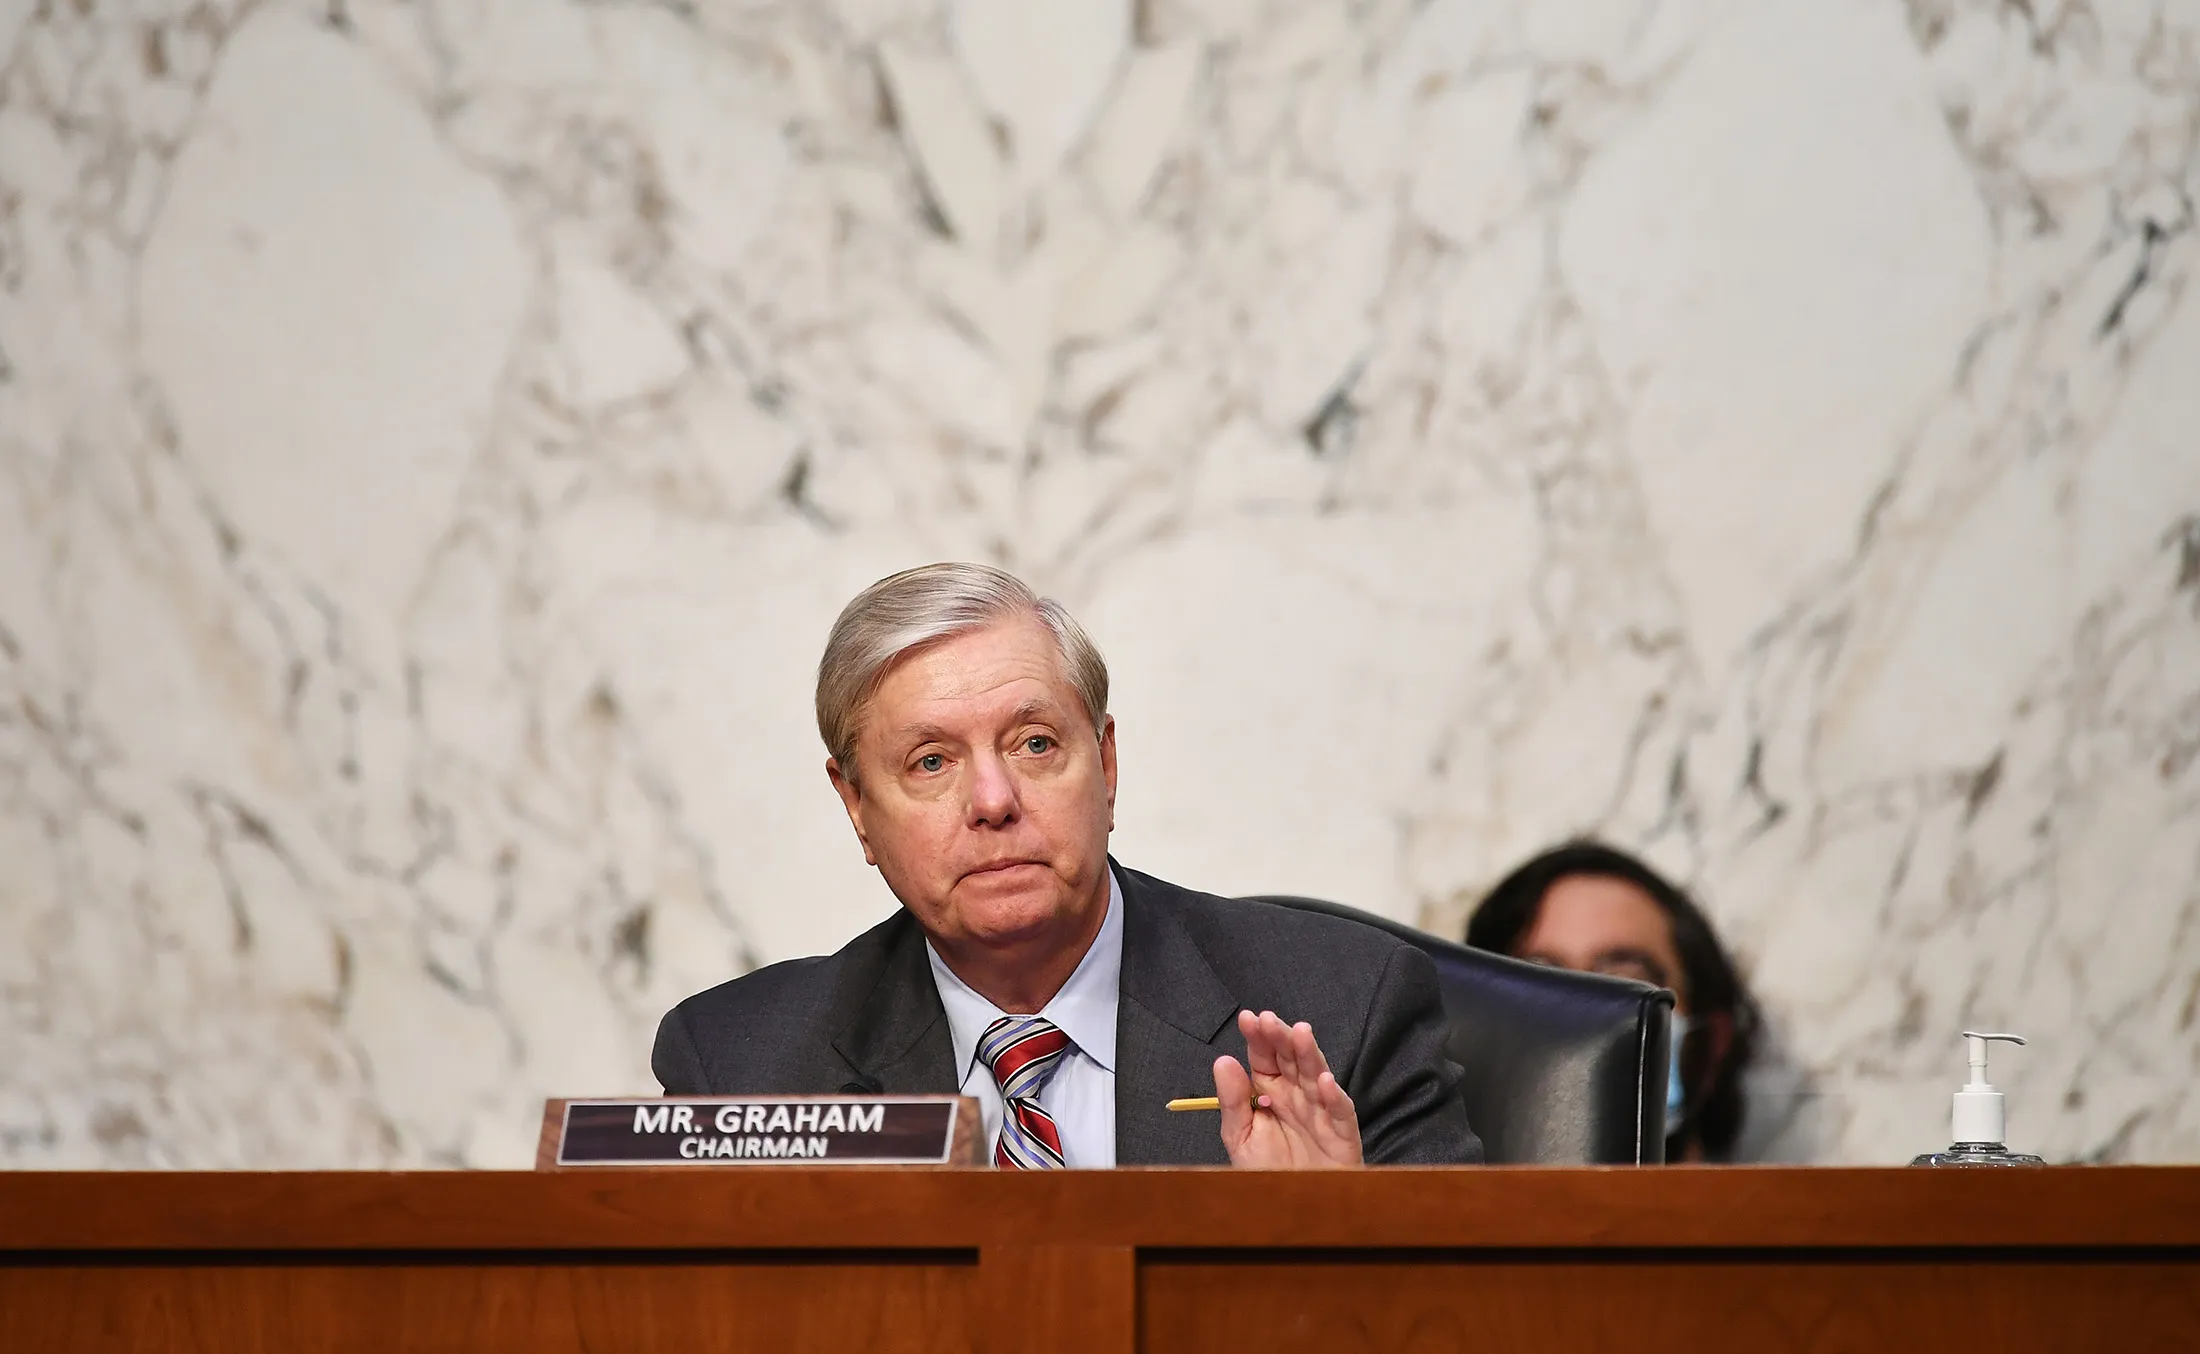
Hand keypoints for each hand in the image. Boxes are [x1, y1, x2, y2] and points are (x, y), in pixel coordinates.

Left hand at [1213, 1009, 1362, 1167]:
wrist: (1293, 1212)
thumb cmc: (1267, 1173)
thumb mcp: (1240, 1137)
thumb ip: (1232, 1100)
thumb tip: (1223, 1060)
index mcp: (1270, 1091)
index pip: (1264, 1057)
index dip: (1258, 1037)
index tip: (1249, 1018)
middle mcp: (1296, 1095)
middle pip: (1291, 1059)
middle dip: (1281, 1037)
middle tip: (1270, 1020)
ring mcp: (1320, 1110)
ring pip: (1316, 1075)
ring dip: (1309, 1054)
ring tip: (1300, 1033)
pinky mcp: (1342, 1132)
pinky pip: (1339, 1111)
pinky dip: (1333, 1096)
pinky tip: (1323, 1082)